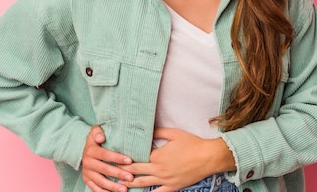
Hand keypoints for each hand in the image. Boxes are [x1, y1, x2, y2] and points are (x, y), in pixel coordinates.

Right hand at [82, 125, 134, 191]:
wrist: (83, 148)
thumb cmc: (95, 139)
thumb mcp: (94, 131)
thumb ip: (97, 131)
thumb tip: (101, 138)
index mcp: (91, 151)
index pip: (106, 155)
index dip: (117, 158)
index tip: (129, 161)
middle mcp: (88, 163)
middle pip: (105, 169)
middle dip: (119, 174)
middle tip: (131, 178)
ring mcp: (87, 173)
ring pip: (101, 181)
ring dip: (113, 186)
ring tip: (124, 189)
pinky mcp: (87, 180)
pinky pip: (95, 189)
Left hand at [119, 128, 235, 191]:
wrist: (208, 157)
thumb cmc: (192, 143)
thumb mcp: (174, 133)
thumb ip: (158, 131)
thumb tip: (146, 130)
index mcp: (157, 155)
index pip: (135, 158)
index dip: (123, 158)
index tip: (112, 158)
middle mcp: (158, 169)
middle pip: (134, 172)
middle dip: (121, 172)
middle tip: (108, 171)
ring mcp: (165, 180)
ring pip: (142, 184)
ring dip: (129, 184)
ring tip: (117, 185)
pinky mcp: (172, 187)